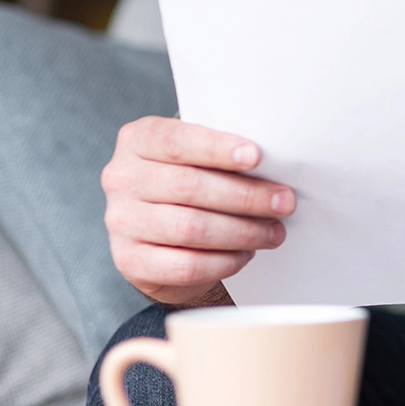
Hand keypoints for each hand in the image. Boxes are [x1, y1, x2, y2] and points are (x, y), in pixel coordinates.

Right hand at [101, 116, 296, 305]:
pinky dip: (223, 261)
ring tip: (273, 232)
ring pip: (190, 228)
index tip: (256, 157)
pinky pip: (185, 265)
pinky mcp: (129, 260)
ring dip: (242, 231)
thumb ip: (222, 155)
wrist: (159, 233)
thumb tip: (276, 166)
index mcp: (138, 140)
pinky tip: (245, 254)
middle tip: (284, 202)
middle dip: (246, 196)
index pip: (176, 141)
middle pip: (189, 187)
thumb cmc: (190, 182)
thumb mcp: (198, 157)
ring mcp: (120, 221)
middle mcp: (122, 178)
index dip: (217, 148)